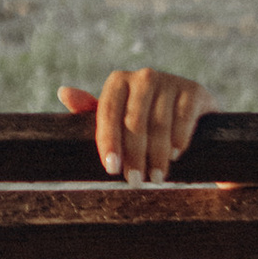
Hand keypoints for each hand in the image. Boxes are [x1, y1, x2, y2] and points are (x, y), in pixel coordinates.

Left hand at [58, 69, 212, 183]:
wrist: (190, 110)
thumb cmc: (144, 116)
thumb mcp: (118, 114)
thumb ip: (92, 109)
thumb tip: (64, 93)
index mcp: (118, 82)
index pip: (108, 113)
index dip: (109, 142)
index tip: (111, 168)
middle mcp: (143, 76)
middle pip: (134, 122)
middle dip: (134, 155)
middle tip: (135, 181)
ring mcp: (169, 80)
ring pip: (159, 125)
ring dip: (157, 155)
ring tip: (156, 178)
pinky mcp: (193, 89)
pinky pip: (183, 118)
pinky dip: (178, 140)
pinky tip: (175, 156)